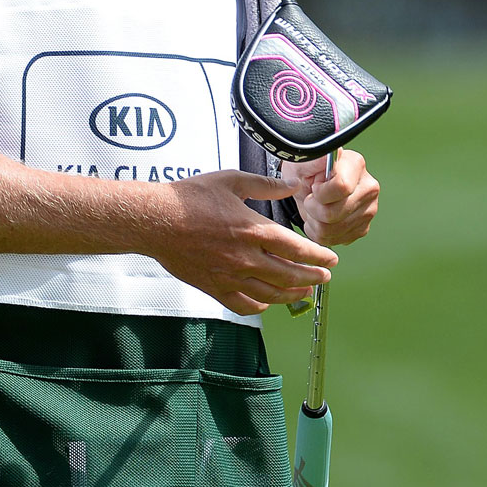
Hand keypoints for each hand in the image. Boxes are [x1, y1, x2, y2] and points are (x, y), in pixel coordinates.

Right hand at [152, 170, 338, 316]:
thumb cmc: (191, 198)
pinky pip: (242, 304)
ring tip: (305, 292)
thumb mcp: (232, 181)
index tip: (331, 259)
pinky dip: (259, 306)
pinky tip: (267, 303)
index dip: (319, 257)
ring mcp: (229, 276)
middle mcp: (246, 257)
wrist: (155, 221)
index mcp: (254, 230)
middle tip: (325, 278)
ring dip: (292, 295)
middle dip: (312, 278)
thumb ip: (266, 185)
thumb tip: (292, 186)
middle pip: (289, 275)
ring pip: (270, 294)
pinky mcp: (213, 287)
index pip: (297, 249)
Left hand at [283, 147, 380, 246]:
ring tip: (313, 210)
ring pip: (333, 230)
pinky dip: (321, 234)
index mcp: (356, 165)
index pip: (341, 187)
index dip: (320, 193)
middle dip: (313, 210)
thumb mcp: (303, 161)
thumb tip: (331, 155)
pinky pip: (335, 240)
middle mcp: (368, 187)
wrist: (310, 186)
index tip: (314, 187)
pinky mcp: (363, 228)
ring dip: (315, 223)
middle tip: (310, 200)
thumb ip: (315, 158)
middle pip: (334, 213)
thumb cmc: (306, 172)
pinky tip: (321, 220)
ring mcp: (369, 209)